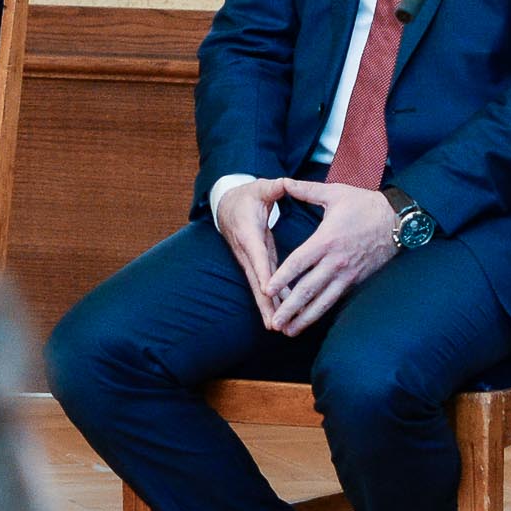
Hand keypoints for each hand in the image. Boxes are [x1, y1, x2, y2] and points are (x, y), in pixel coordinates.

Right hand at [214, 178, 283, 326]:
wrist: (227, 204)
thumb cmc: (246, 196)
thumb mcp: (259, 188)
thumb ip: (272, 188)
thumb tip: (283, 183)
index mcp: (249, 234)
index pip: (258, 256)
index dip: (264, 274)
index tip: (269, 291)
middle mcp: (247, 252)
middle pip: (257, 281)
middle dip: (265, 303)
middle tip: (274, 324)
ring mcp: (250, 260)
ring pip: (260, 287)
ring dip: (268, 307)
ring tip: (279, 327)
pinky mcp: (256, 263)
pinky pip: (264, 283)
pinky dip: (272, 299)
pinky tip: (283, 313)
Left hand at [261, 180, 398, 336]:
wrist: (398, 220)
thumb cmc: (366, 204)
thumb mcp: (336, 193)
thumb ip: (307, 191)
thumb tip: (284, 183)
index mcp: (327, 240)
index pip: (299, 263)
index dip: (282, 277)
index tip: (267, 289)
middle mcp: (336, 261)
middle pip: (309, 289)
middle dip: (290, 307)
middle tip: (275, 322)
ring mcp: (348, 274)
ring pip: (323, 301)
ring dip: (305, 317)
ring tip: (289, 331)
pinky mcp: (357, 280)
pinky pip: (336, 299)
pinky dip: (322, 311)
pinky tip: (310, 321)